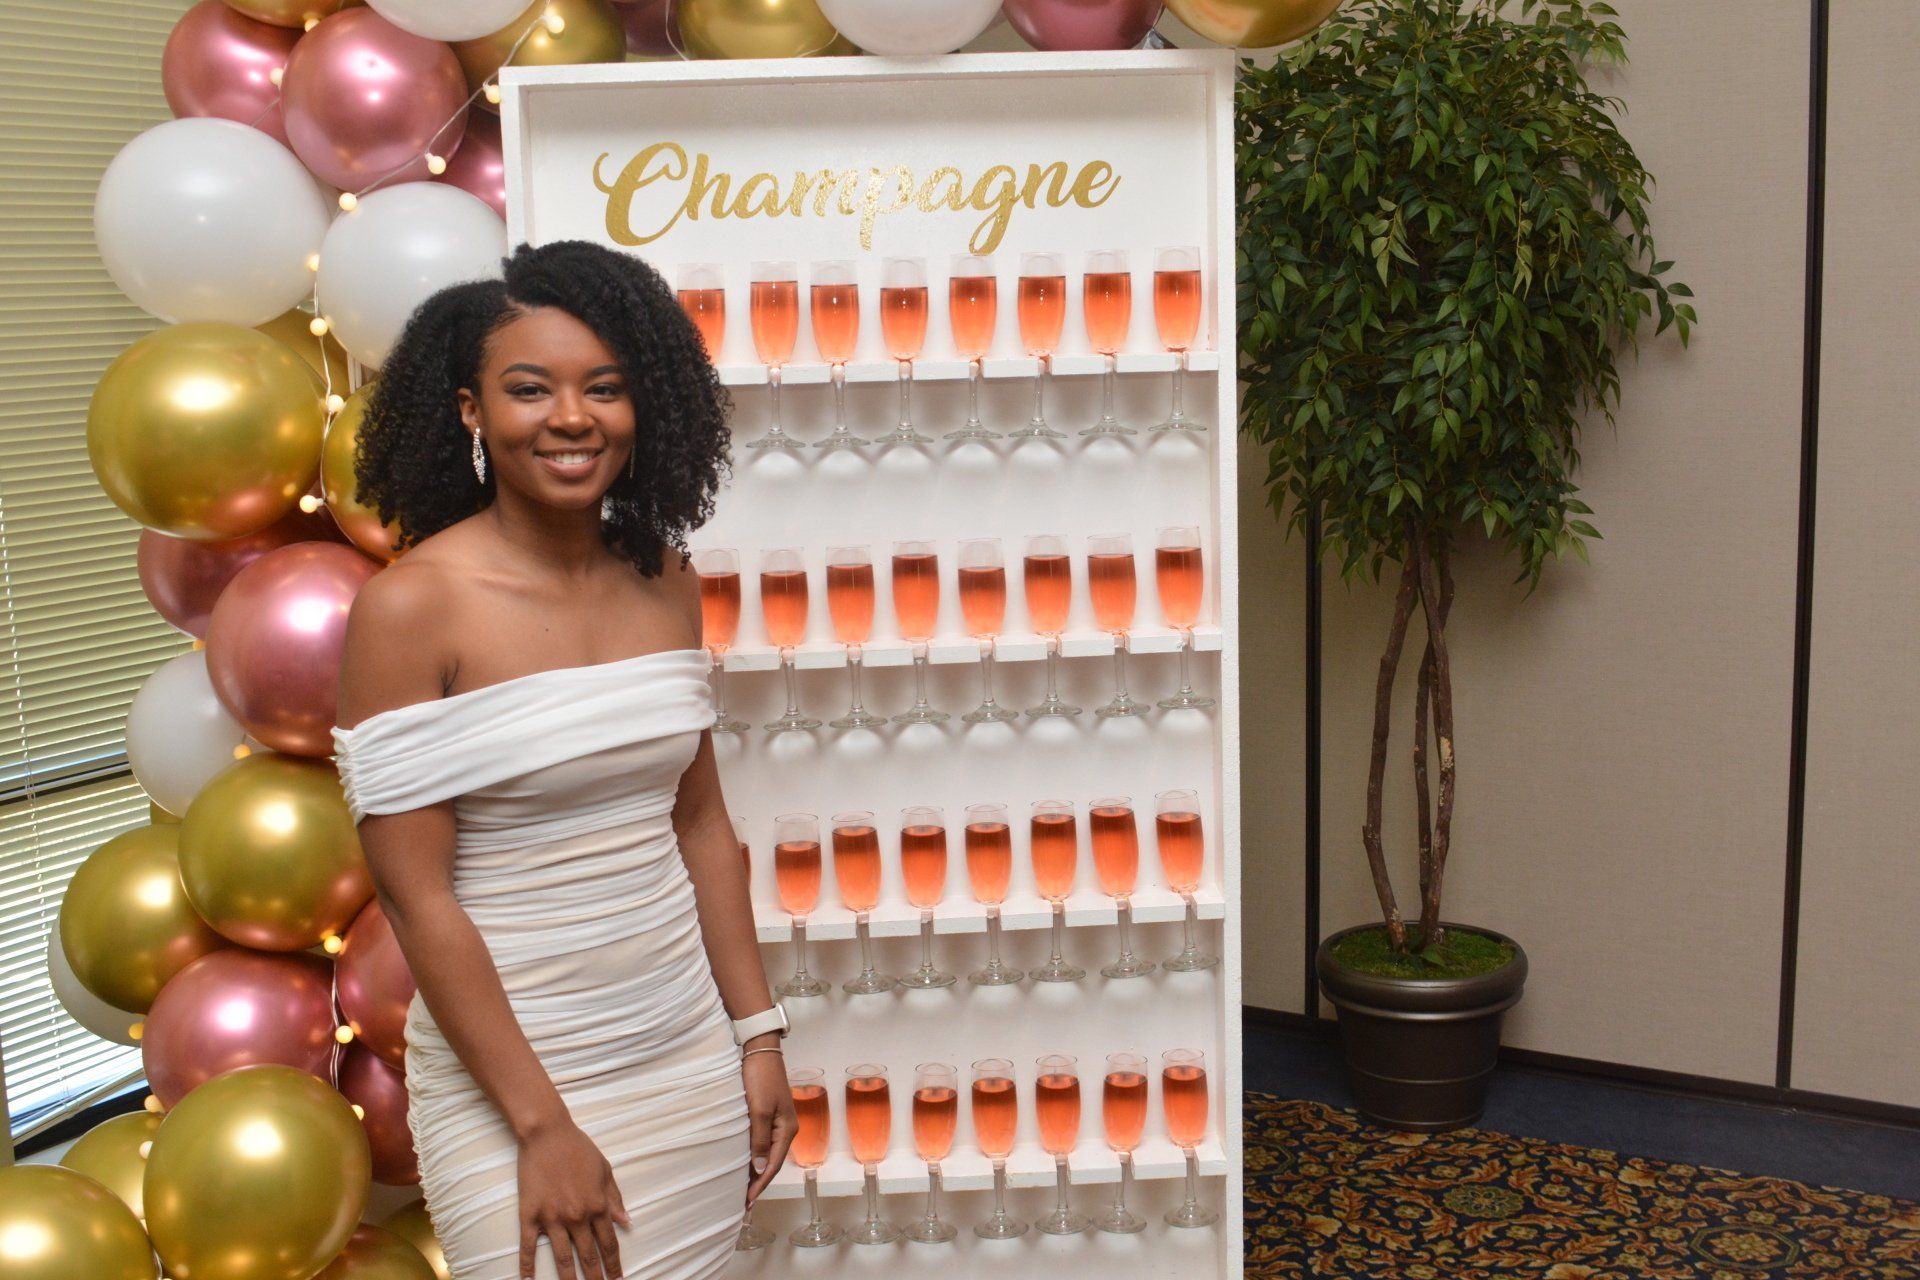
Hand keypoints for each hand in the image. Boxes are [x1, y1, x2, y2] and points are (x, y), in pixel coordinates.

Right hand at [516, 1117, 628, 1279]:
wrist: (547, 1133)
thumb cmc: (578, 1148)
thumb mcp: (605, 1171)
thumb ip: (615, 1199)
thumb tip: (627, 1222)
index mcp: (598, 1205)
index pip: (609, 1244)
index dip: (614, 1265)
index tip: (618, 1279)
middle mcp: (577, 1216)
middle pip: (588, 1256)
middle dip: (596, 1278)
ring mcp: (552, 1217)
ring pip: (562, 1258)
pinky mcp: (530, 1214)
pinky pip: (528, 1246)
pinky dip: (528, 1266)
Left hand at [742, 1050, 797, 1206]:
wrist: (761, 1052)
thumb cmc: (760, 1079)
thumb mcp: (758, 1111)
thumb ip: (759, 1140)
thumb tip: (759, 1168)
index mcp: (787, 1130)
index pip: (772, 1165)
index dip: (760, 1185)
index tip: (747, 1202)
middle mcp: (786, 1129)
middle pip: (771, 1162)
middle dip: (758, 1183)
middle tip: (743, 1203)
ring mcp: (779, 1123)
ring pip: (766, 1154)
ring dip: (756, 1171)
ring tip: (742, 1189)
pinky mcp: (769, 1116)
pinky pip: (763, 1143)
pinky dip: (754, 1156)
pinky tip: (746, 1163)